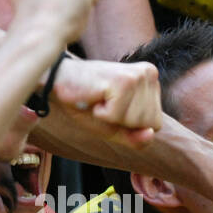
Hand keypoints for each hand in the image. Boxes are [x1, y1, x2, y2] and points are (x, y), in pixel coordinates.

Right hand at [48, 58, 162, 146]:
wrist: (57, 81)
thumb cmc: (87, 104)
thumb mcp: (115, 128)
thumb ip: (136, 138)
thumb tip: (150, 134)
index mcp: (152, 81)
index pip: (155, 125)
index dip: (130, 125)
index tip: (113, 107)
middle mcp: (149, 74)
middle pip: (148, 124)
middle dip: (122, 121)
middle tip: (105, 102)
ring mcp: (137, 76)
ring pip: (136, 122)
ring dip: (112, 117)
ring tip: (100, 99)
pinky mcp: (122, 81)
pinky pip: (118, 116)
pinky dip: (102, 113)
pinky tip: (95, 97)